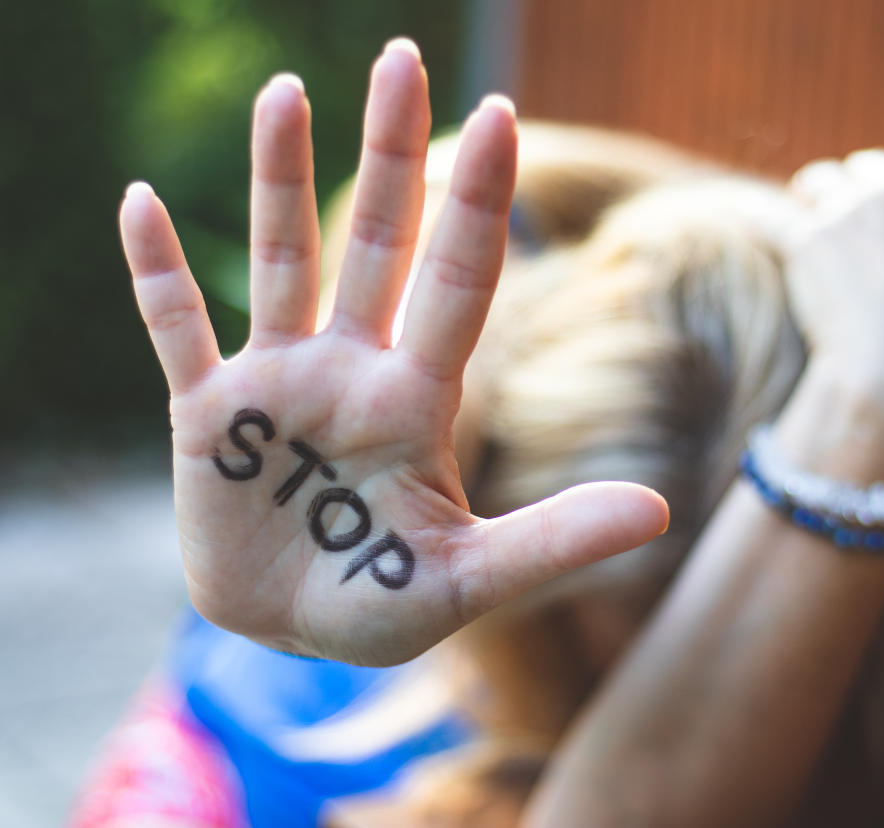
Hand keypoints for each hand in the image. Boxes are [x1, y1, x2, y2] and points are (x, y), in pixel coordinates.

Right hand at [119, 38, 667, 666]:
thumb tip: (664, 512)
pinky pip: (177, 328)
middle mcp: (353, 371)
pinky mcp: (209, 414)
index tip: (501, 116)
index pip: (459, 281)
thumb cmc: (386, 609)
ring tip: (289, 90)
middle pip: (380, 242)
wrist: (296, 636)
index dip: (480, 202)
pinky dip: (156, 272)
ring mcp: (279, 384)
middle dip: (392, 153)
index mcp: (417, 403)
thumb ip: (554, 543)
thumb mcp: (471, 581)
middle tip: (405, 60)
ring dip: (280, 178)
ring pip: (284, 262)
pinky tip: (141, 204)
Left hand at [774, 149, 883, 490]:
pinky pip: (766, 212)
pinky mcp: (807, 237)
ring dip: (807, 205)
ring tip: (797, 232)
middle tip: (835, 231)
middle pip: (863, 172)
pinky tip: (745, 216)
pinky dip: (754, 215)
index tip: (881, 234)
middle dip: (849, 195)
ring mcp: (853, 209)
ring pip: (816, 183)